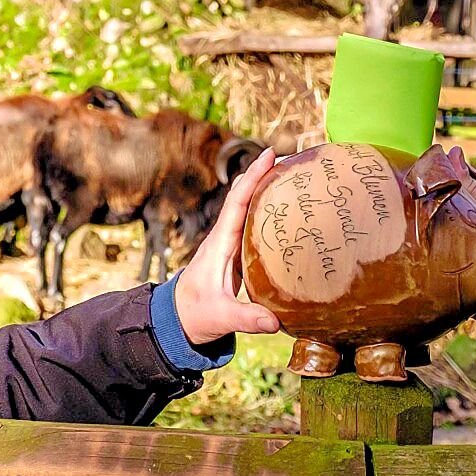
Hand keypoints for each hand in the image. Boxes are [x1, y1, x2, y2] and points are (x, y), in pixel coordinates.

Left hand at [173, 150, 282, 347]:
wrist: (180, 320)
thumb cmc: (195, 315)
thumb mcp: (220, 317)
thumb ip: (245, 319)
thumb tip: (274, 321)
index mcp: (219, 244)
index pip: (237, 202)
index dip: (253, 177)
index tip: (270, 155)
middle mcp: (225, 237)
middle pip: (245, 196)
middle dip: (264, 174)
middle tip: (292, 157)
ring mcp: (231, 244)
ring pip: (250, 208)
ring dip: (268, 189)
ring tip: (295, 175)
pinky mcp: (238, 254)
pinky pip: (255, 224)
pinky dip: (270, 210)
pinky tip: (289, 209)